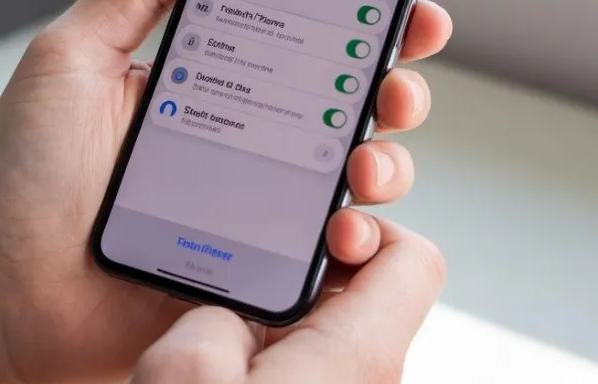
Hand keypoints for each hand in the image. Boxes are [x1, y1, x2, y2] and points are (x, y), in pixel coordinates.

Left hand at [0, 0, 452, 381]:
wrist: (1, 294)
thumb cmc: (20, 181)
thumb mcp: (68, 63)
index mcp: (207, 81)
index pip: (297, 35)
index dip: (355, 10)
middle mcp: (243, 139)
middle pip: (346, 104)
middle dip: (392, 83)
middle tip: (393, 81)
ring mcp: (255, 206)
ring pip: (353, 178)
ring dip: (385, 162)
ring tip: (364, 166)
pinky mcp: (256, 268)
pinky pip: (327, 254)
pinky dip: (356, 241)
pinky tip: (343, 229)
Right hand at [131, 218, 445, 383]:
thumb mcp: (183, 374)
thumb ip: (218, 315)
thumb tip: (233, 323)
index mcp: (357, 362)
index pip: (414, 260)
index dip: (368, 229)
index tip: (311, 235)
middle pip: (367, 298)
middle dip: (308, 277)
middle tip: (247, 280)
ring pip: (328, 343)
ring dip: (278, 325)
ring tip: (219, 330)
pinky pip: (304, 378)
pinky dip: (269, 363)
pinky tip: (216, 372)